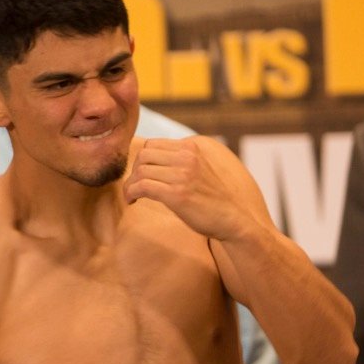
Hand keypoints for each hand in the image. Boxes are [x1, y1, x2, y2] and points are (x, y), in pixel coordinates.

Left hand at [123, 137, 258, 241]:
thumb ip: (181, 160)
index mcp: (192, 148)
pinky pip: (142, 186)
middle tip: (135, 186)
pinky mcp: (176, 194)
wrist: (233, 219)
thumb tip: (153, 158)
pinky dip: (131, 193)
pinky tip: (133, 201)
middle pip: (143, 155)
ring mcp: (182, 175)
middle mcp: (187, 157)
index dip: (142, 161)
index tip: (141, 175)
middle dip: (134, 171)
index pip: (152, 144)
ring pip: (140, 170)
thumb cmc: (213, 198)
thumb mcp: (199, 169)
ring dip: (130, 184)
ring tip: (132, 196)